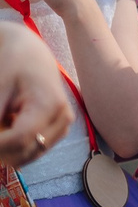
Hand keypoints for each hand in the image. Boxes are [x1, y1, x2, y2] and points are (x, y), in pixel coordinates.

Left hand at [0, 28, 72, 168]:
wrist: (30, 52)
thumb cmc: (14, 64)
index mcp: (49, 104)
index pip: (20, 139)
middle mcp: (62, 117)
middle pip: (27, 151)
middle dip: (2, 151)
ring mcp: (64, 124)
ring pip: (32, 154)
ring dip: (10, 149)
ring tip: (3, 125)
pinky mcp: (60, 127)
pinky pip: (36, 148)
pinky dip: (18, 145)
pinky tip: (10, 127)